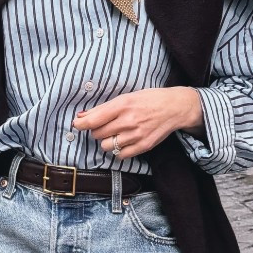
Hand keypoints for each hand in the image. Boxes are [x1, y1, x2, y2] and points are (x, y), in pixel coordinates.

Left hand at [73, 86, 203, 160]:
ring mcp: (136, 135)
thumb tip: (82, 116)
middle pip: (98, 134)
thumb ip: (103, 108)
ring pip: (106, 146)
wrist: (174, 107)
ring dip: (107, 141)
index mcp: (123, 105)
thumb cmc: (149, 99)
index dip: (82, 124)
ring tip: (115, 134)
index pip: (93, 120)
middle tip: (105, 126)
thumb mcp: (126, 97)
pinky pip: (120, 155)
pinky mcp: (143, 146)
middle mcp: (128, 121)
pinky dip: (118, 151)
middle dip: (97, 131)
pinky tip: (123, 142)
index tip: (78, 124)